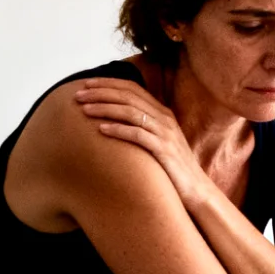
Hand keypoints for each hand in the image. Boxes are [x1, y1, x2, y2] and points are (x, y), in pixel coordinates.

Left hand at [75, 79, 210, 207]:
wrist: (196, 189)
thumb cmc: (171, 168)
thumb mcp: (157, 142)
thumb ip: (141, 128)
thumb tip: (112, 123)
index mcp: (162, 112)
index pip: (132, 88)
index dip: (108, 84)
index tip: (85, 85)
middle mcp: (164, 118)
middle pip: (129, 96)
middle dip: (101, 93)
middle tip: (77, 96)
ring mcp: (165, 133)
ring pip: (131, 112)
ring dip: (105, 108)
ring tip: (84, 110)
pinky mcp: (164, 149)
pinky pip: (138, 135)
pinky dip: (118, 130)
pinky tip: (101, 130)